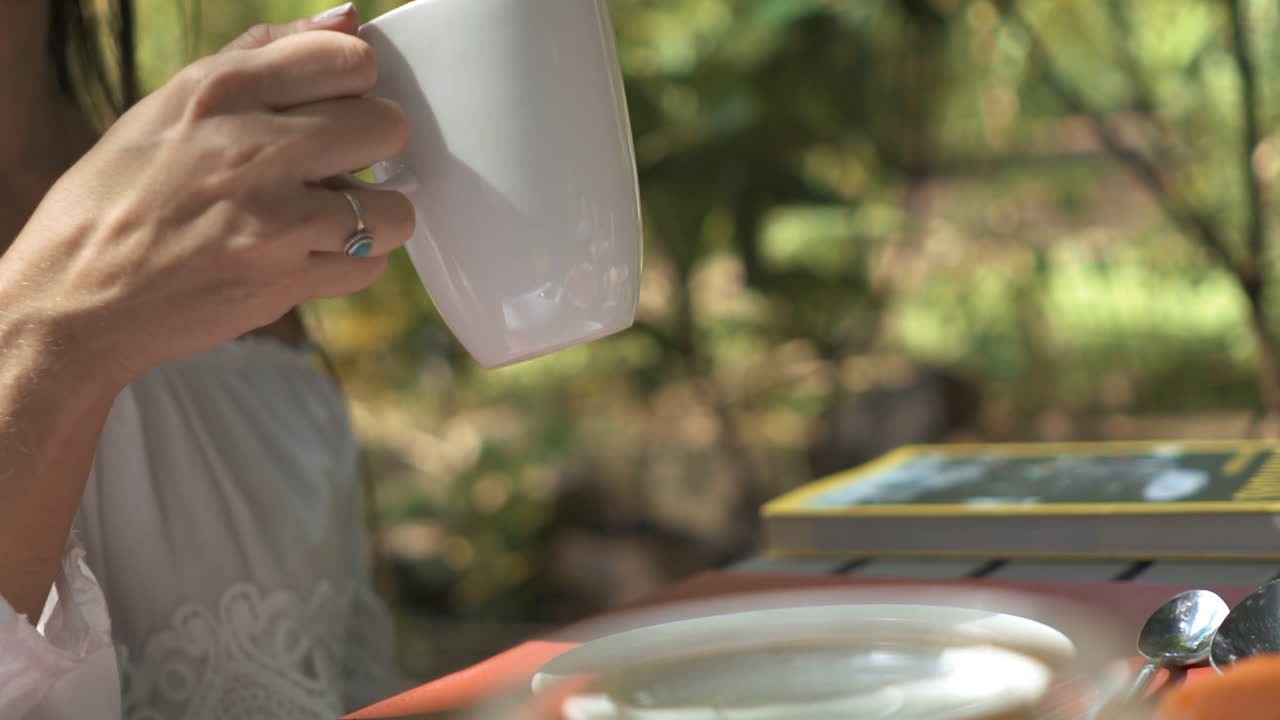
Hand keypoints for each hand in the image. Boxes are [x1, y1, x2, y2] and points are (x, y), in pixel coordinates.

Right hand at [0, 5, 412, 388]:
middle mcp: (252, 148)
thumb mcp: (174, 103)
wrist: (75, 295)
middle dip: (371, 147)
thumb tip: (349, 21)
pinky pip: (370, 265)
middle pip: (387, 126)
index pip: (351, 60)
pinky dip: (351, 264)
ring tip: (327, 218)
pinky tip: (310, 255)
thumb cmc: (123, 195)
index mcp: (221, 90)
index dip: (353, 87)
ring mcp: (274, 218)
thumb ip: (267, 54)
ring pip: (394, 207)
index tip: (334, 108)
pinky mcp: (284, 280)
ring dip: (371, 215)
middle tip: (335, 165)